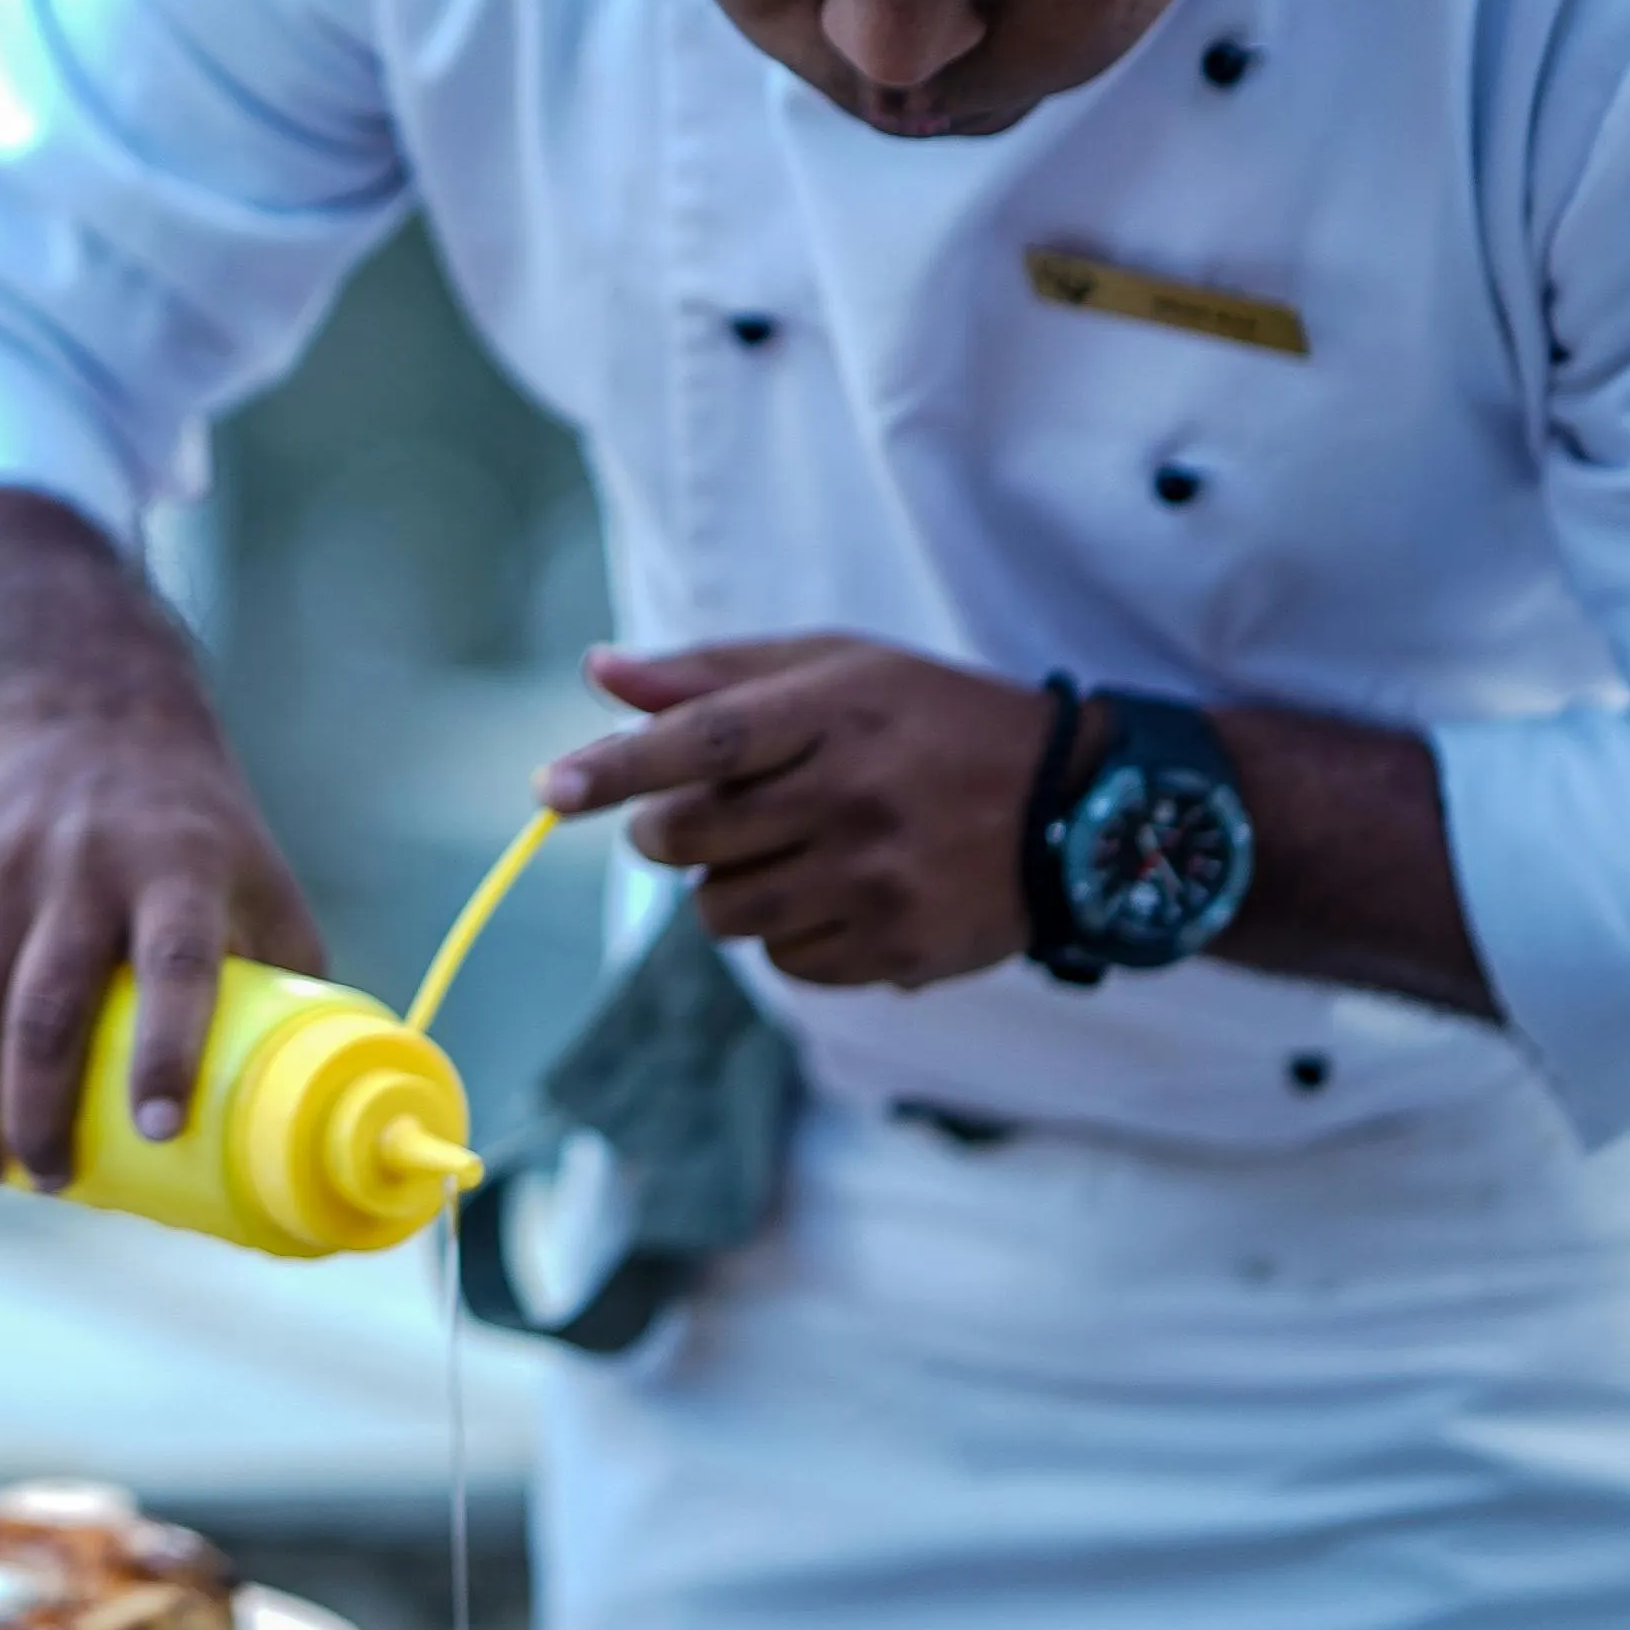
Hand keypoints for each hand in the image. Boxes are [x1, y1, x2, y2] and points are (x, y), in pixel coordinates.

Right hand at [0, 710, 323, 1188]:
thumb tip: (313, 1119)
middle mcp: (87, 862)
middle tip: (52, 1182)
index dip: (166, 1049)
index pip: (175, 962)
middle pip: (48, 1002)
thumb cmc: (198, 834)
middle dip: (40, 1109)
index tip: (156, 1131)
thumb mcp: (260, 882)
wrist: (92, 715)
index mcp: (181, 867)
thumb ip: (282, 988)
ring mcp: (8, 864)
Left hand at [535, 631, 1047, 988]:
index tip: (552, 789)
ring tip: (788, 851)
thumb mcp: (838, 668)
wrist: (1077, 808)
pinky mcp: (897, 948)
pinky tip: (838, 894)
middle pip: (690, 838)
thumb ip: (714, 673)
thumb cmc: (933, 722)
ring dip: (728, 887)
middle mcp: (853, 796)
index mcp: (834, 710)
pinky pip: (783, 961)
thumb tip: (600, 672)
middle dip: (665, 833)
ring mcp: (876, 880)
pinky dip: (788, 934)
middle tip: (698, 817)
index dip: (618, 766)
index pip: (701, 740)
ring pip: (723, 911)